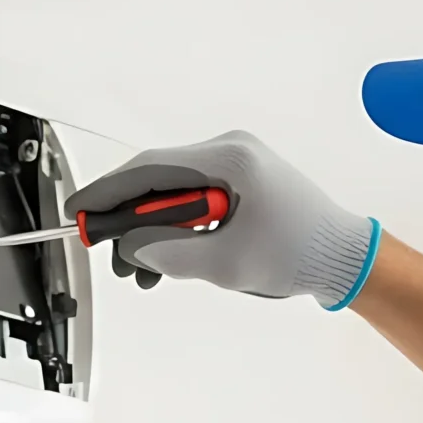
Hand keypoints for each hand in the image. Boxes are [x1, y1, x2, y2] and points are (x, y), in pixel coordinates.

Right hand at [62, 130, 380, 306]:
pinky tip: (164, 259)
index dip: (107, 192)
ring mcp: (236, 165)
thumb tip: (130, 247)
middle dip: (126, 218)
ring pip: (170, 192)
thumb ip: (170, 253)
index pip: (149, 169)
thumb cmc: (302, 253)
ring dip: (149, 229)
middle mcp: (231, 152)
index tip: (78, 212)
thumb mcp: (226, 263)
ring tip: (138, 270)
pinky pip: (191, 199)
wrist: (344, 257)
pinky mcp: (239, 182)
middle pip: (155, 178)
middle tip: (106, 253)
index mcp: (231, 160)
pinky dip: (172, 228)